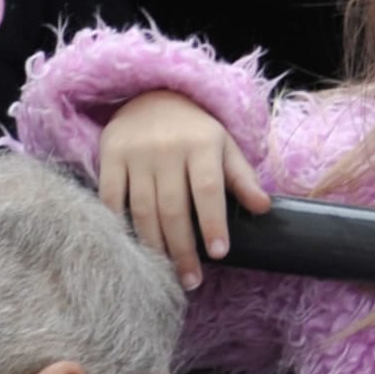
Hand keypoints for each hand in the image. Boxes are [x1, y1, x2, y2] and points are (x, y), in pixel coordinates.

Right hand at [98, 90, 270, 289]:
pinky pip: (112, 197)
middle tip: (191, 281)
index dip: (213, 223)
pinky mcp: (110, 154)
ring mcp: (135, 151)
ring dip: (155, 246)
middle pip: (174, 208)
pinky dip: (120, 225)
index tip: (219, 253)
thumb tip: (264, 208)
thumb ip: (243, 179)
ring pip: (143, 209)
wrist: (150, 93)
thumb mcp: (226, 147)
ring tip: (166, 274)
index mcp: (201, 145)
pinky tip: (132, 249)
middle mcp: (166, 147)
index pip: (208, 190)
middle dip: (183, 249)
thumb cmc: (196, 131)